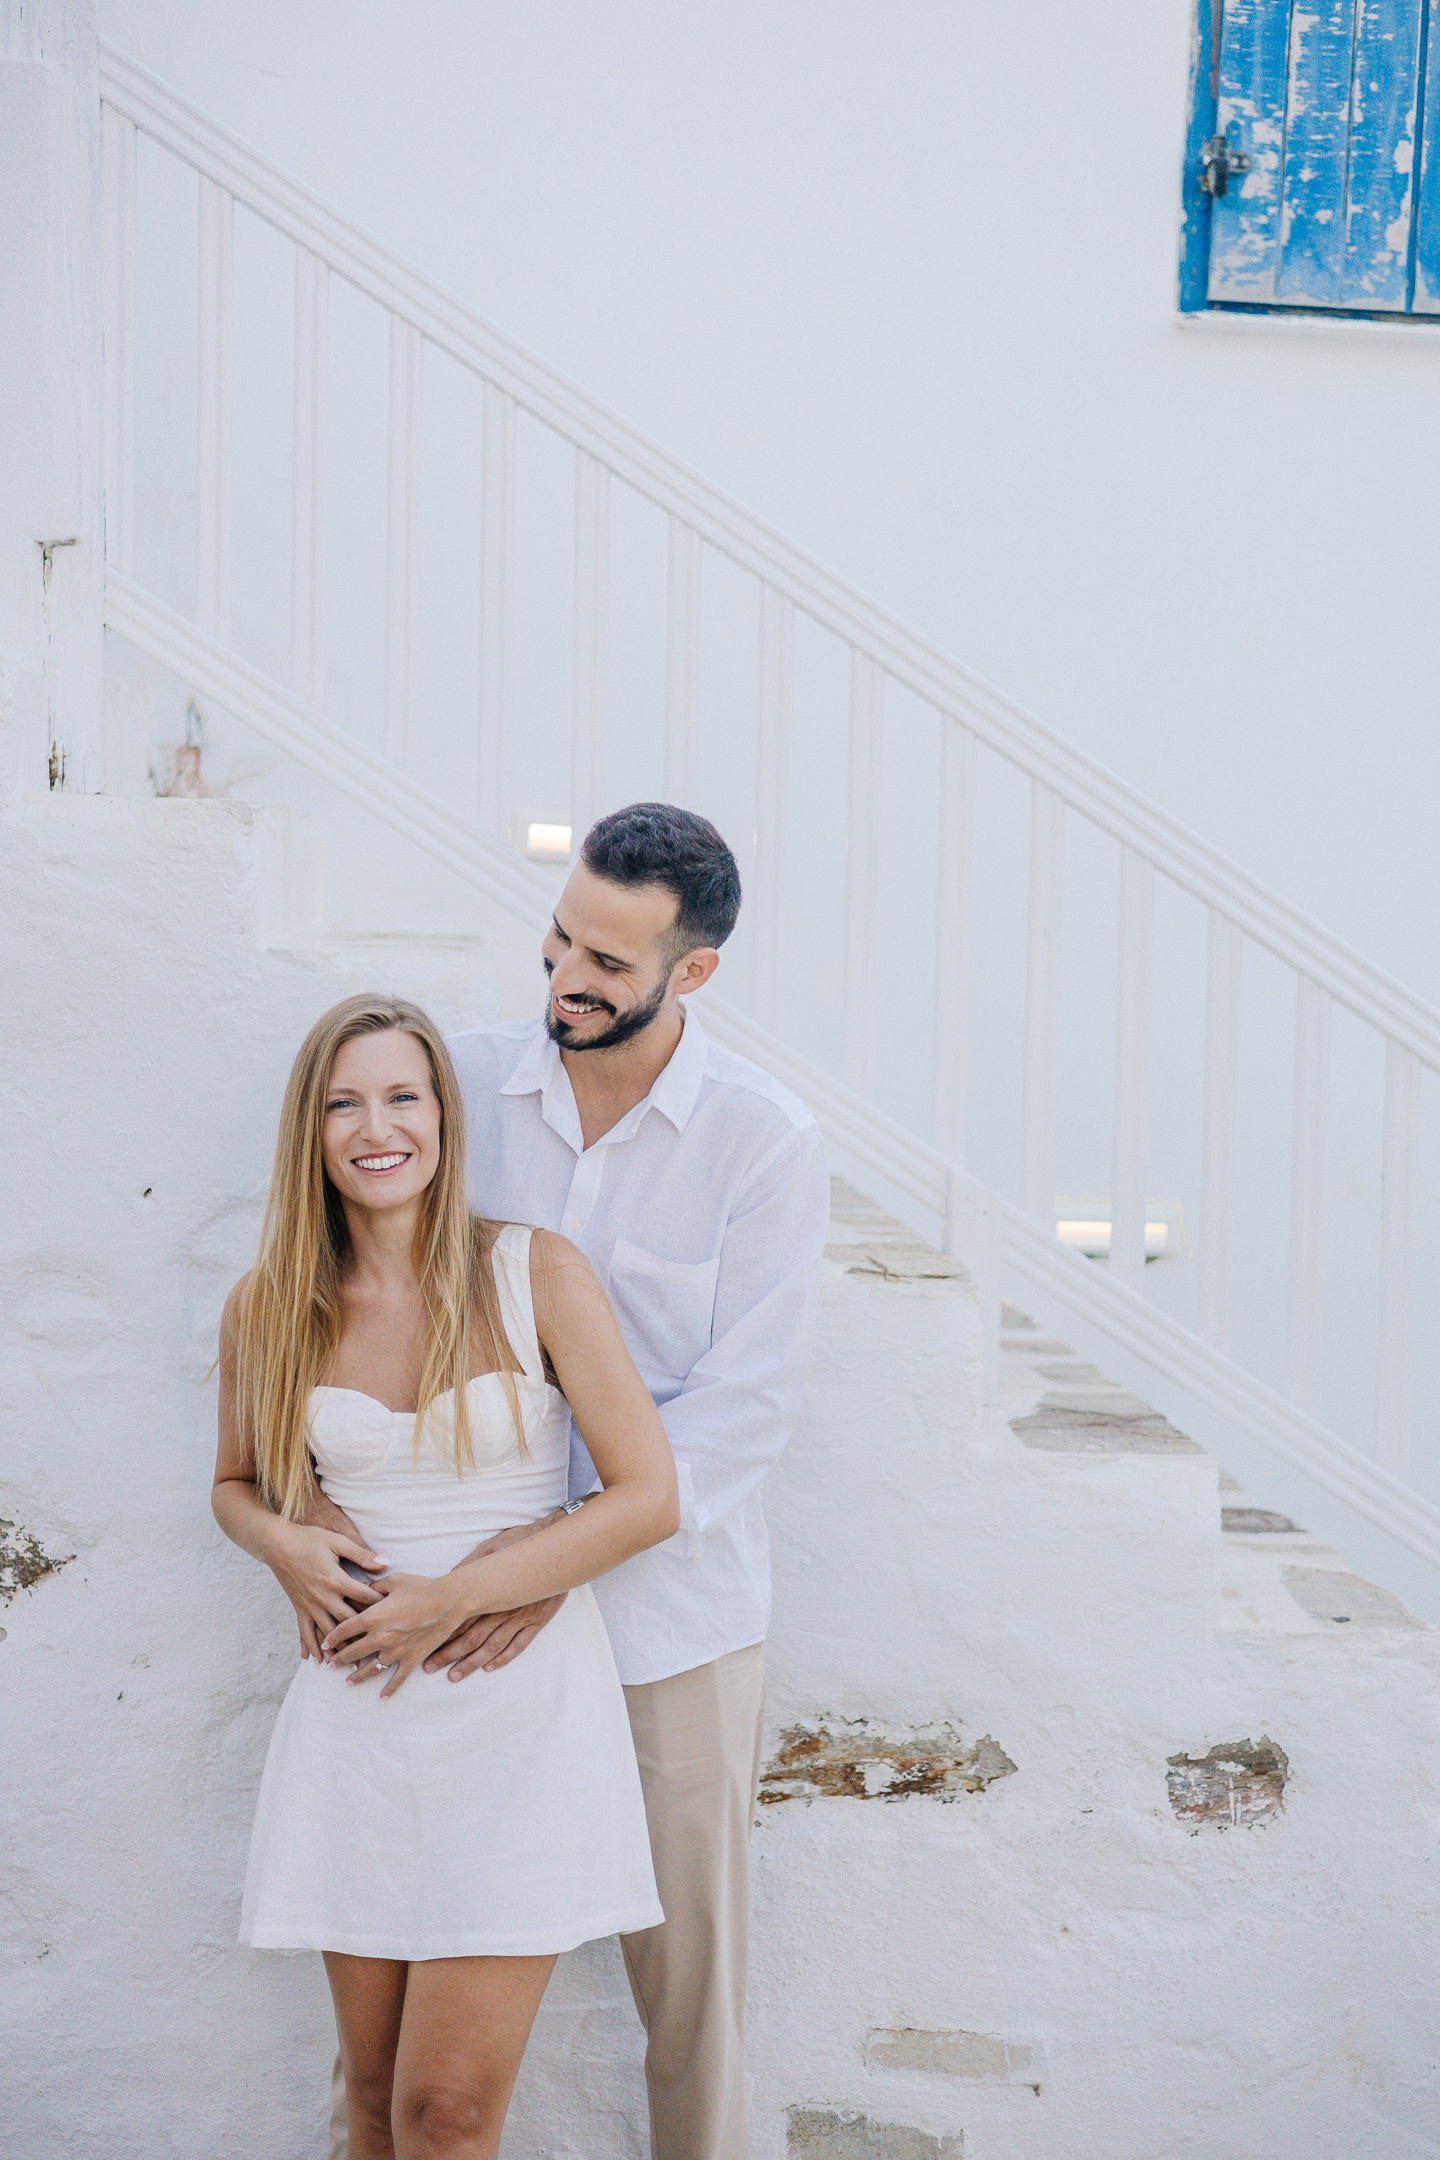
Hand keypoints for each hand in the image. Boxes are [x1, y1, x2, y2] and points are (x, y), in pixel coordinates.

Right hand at [263, 1520, 389, 1661]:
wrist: (277, 1544)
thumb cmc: (309, 1539)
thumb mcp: (337, 1541)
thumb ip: (361, 1554)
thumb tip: (384, 1563)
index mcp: (335, 1579)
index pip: (364, 1597)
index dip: (380, 1605)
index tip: (394, 1614)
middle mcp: (322, 1596)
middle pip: (348, 1621)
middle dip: (364, 1635)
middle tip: (380, 1649)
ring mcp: (309, 1604)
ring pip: (328, 1632)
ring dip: (340, 1649)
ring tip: (352, 1665)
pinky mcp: (299, 1607)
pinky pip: (305, 1631)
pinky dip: (311, 1647)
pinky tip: (316, 1660)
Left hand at [322, 1574, 465, 1697]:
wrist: (448, 1601)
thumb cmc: (422, 1587)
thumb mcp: (394, 1580)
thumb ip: (375, 1587)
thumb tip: (364, 1589)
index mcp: (373, 1616)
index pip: (345, 1629)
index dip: (332, 1637)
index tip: (325, 1643)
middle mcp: (381, 1637)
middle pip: (353, 1651)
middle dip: (340, 1659)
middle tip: (331, 1664)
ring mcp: (396, 1650)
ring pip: (372, 1669)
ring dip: (357, 1676)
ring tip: (347, 1682)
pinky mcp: (412, 1658)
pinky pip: (398, 1678)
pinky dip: (390, 1689)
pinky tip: (382, 1698)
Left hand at [422, 1515, 567, 1681]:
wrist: (559, 1548)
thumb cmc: (521, 1544)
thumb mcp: (491, 1548)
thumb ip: (470, 1565)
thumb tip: (449, 1578)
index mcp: (489, 1593)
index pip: (460, 1619)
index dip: (442, 1634)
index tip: (426, 1646)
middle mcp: (503, 1609)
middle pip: (472, 1637)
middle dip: (449, 1654)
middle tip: (431, 1667)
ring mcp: (520, 1617)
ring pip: (493, 1646)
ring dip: (472, 1662)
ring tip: (455, 1675)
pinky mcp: (537, 1621)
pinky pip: (520, 1644)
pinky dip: (505, 1658)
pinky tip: (490, 1667)